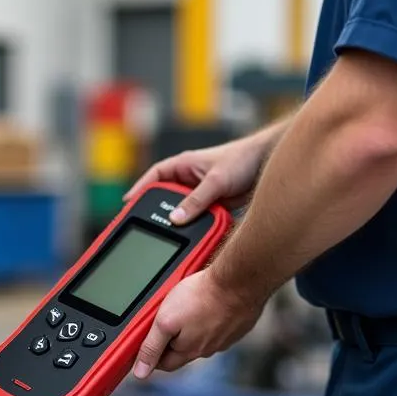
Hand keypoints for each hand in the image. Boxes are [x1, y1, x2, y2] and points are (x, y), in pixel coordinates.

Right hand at [123, 136, 266, 224]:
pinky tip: (192, 236)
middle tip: (145, 226)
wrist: (269, 163)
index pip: (155, 176)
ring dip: (178, 221)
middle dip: (157, 211)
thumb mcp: (216, 181)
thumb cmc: (243, 159)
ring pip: (182, 210)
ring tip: (168, 235)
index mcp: (184, 165)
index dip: (140, 189)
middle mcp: (190, 179)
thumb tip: (175, 219)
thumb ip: (196, 201)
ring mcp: (201, 193)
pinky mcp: (213, 205)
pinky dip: (194, 226)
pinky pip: (197, 217)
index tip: (127, 203)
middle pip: (165, 197)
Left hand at [132, 270, 265, 379]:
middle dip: (172, 341)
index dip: (153, 355)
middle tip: (165, 323)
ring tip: (187, 310)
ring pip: (202, 339)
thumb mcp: (165, 321)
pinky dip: (211, 320)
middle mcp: (209, 349)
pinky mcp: (238, 325)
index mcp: (190, 350)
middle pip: (183, 351)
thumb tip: (140, 373)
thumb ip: (151, 347)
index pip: (165, 363)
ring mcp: (226, 338)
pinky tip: (209, 306)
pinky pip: (220, 327)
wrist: (240, 281)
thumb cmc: (202, 297)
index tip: (146, 344)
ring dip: (193, 329)